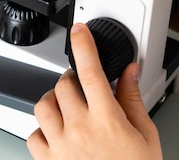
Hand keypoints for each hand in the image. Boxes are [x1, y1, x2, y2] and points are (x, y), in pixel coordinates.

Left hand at [27, 23, 162, 159]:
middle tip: (85, 89)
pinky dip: (42, 130)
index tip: (79, 31)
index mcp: (107, 120)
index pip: (91, 71)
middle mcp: (80, 130)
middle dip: (73, 80)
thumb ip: (133, 99)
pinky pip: (32, 135)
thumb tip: (129, 72)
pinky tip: (58, 133)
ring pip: (43, 105)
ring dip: (54, 101)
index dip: (83, 45)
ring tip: (68, 108)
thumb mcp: (146, 135)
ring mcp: (61, 147)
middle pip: (63, 85)